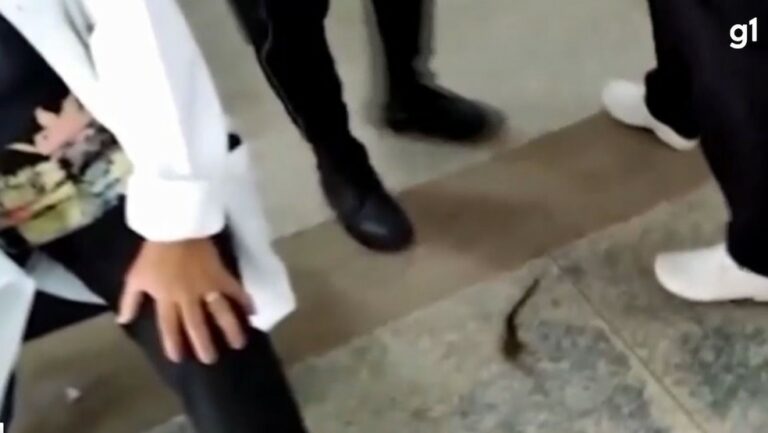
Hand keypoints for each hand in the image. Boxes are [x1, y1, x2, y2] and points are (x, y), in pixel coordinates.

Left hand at [117, 238, 253, 364]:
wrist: (175, 226)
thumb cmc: (154, 252)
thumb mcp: (136, 276)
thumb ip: (130, 300)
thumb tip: (122, 321)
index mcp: (166, 298)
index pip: (169, 326)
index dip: (173, 343)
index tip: (179, 358)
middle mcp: (188, 296)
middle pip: (197, 325)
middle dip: (204, 344)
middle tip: (211, 359)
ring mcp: (207, 286)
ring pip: (220, 312)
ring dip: (230, 329)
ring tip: (239, 343)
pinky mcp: (220, 274)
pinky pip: (235, 290)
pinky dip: (245, 300)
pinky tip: (254, 312)